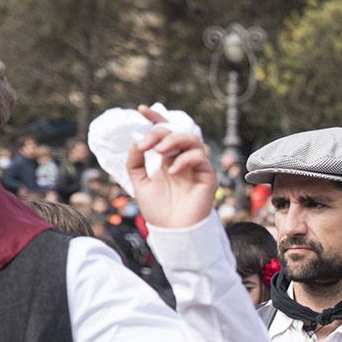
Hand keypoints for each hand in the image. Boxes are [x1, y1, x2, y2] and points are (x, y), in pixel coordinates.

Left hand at [129, 106, 217, 229]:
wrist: (172, 231)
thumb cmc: (158, 210)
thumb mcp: (138, 183)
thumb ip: (135, 162)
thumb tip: (136, 141)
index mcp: (167, 159)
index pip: (164, 132)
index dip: (155, 118)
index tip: (141, 110)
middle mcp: (182, 160)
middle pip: (176, 132)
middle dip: (159, 133)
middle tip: (147, 145)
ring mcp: (195, 167)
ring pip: (192, 139)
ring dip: (174, 140)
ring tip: (160, 152)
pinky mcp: (206, 176)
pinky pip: (200, 157)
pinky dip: (185, 159)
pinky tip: (172, 171)